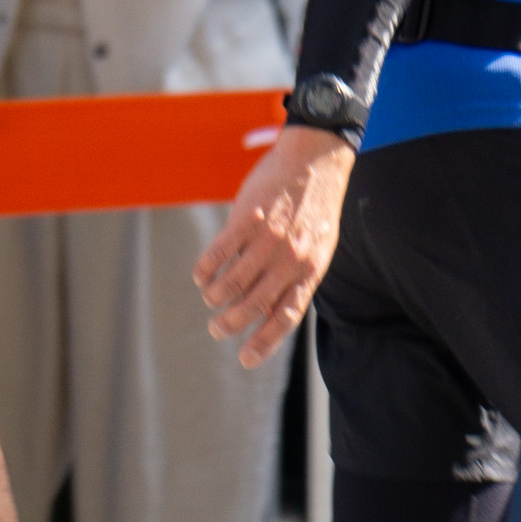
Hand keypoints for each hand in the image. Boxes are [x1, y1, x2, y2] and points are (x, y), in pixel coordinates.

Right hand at [194, 125, 351, 368]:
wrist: (316, 162)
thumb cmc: (315, 210)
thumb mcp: (319, 249)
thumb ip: (298, 279)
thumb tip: (273, 314)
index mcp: (311, 270)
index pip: (286, 317)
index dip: (264, 342)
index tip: (245, 359)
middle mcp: (291, 259)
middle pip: (252, 305)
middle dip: (229, 324)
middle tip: (216, 328)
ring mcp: (269, 239)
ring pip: (231, 283)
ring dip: (215, 297)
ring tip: (211, 297)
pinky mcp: (247, 219)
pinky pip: (218, 254)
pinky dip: (205, 270)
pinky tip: (201, 275)